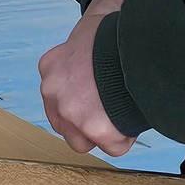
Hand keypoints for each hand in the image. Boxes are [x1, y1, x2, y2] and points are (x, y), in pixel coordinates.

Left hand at [37, 9, 135, 156]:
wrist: (134, 38)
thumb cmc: (116, 37)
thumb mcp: (85, 42)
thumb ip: (79, 67)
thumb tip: (91, 83)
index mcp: (50, 67)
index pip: (57, 100)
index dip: (81, 103)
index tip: (98, 99)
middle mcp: (53, 90)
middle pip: (65, 125)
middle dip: (87, 124)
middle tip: (111, 111)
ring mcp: (70, 110)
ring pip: (82, 141)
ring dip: (103, 134)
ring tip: (122, 114)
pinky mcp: (93, 127)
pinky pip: (112, 147)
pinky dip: (125, 138)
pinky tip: (133, 115)